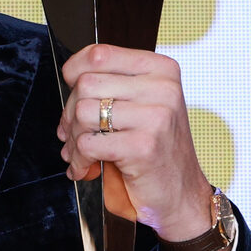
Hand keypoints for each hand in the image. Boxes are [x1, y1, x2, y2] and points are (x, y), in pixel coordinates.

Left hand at [56, 43, 212, 242]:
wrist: (182, 196)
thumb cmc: (155, 151)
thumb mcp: (140, 106)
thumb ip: (111, 86)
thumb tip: (69, 80)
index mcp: (161, 70)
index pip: (99, 54)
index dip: (73, 75)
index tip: (72, 95)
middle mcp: (163, 88)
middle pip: (85, 84)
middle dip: (70, 114)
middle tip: (73, 135)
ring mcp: (156, 116)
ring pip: (82, 113)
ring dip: (73, 140)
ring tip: (82, 154)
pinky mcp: (144, 146)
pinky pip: (87, 144)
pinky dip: (79, 161)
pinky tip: (87, 169)